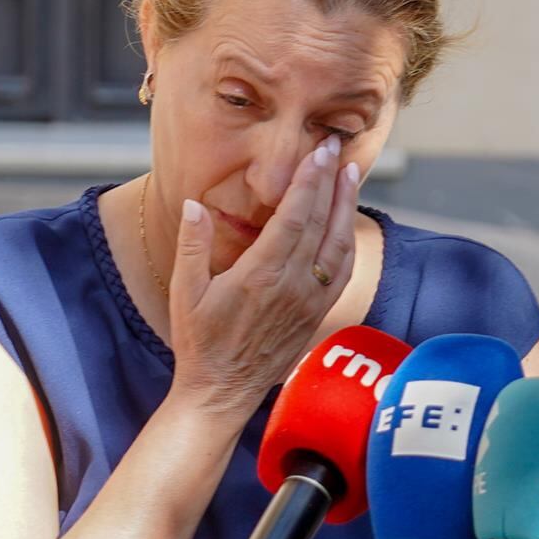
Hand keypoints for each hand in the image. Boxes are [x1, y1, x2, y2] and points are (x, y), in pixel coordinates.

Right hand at [167, 138, 360, 417]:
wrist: (223, 391)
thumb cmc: (200, 343)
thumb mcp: (185, 292)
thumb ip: (192, 245)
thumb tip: (195, 203)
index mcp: (261, 274)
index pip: (294, 216)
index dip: (310, 181)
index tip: (319, 152)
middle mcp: (293, 285)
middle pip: (321, 222)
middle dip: (331, 181)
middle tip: (337, 147)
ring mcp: (310, 300)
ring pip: (339, 244)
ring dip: (347, 207)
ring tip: (352, 175)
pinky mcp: (318, 314)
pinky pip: (342, 271)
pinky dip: (348, 241)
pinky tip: (348, 223)